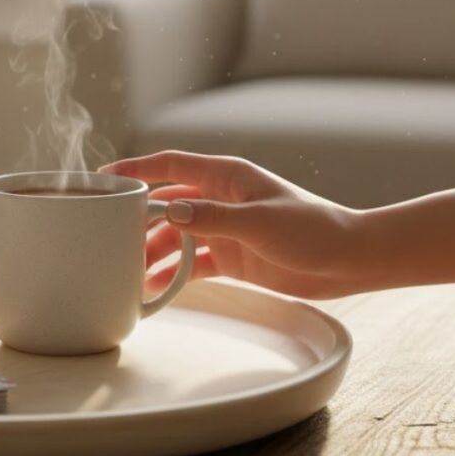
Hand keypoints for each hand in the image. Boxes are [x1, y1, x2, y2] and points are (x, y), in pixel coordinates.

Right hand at [100, 151, 370, 298]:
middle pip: (166, 205)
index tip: (104, 180)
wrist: (350, 260)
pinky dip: (174, 274)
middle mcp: (220, 199)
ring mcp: (224, 228)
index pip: (170, 166)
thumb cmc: (313, 229)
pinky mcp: (232, 256)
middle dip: (138, 222)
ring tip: (130, 273)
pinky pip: (193, 263)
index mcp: (226, 177)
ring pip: (176, 237)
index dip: (136, 170)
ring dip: (154, 253)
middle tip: (111, 241)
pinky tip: (156, 289)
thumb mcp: (260, 222)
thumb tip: (168, 213)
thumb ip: (213, 218)